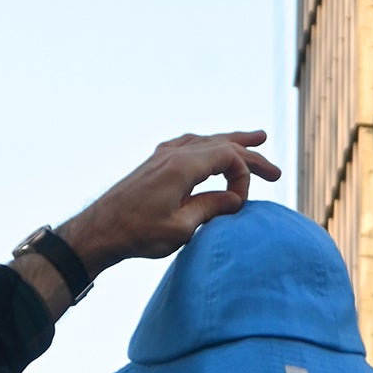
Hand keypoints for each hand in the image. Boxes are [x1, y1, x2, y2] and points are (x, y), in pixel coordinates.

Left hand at [58, 129, 281, 277]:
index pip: (228, 156)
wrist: (97, 231)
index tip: (239, 204)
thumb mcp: (181, 228)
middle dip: (250, 154)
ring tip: (255, 139)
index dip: (243, 178)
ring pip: (205, 140)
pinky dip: (208, 144)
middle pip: (221, 144)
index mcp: (182, 166)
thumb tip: (235, 200)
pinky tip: (211, 146)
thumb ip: (211, 208)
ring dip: (231, 142)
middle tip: (275, 170)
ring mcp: (162, 156)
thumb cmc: (137, 233)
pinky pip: (188, 144)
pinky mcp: (154, 163)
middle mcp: (173, 154)